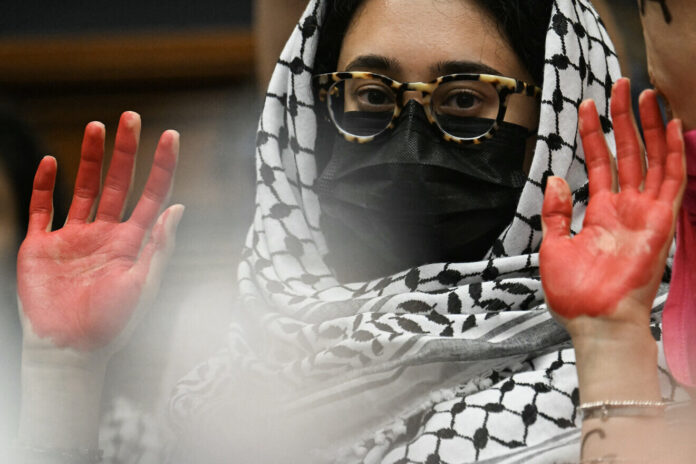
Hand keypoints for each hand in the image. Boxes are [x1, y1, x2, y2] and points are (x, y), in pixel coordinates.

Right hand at [17, 112, 182, 355]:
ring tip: (96, 126)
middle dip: (125, 151)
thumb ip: (160, 246)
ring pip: (84, 188)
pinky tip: (53, 162)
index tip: (170, 134)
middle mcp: (106, 234)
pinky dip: (46, 185)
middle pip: (119, 183)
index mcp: (133, 242)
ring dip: (89, 158)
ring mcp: (74, 237)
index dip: (162, 165)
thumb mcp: (143, 284)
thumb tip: (179, 206)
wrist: (69, 349)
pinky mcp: (42, 245)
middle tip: (131, 117)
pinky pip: (43, 209)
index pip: (152, 194)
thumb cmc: (111, 324)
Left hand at [540, 78, 685, 332]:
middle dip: (622, 119)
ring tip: (643, 93)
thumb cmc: (574, 292)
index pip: (599, 162)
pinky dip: (672, 151)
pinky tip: (671, 124)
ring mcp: (645, 212)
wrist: (594, 320)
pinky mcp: (662, 220)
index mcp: (600, 212)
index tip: (587, 105)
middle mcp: (625, 207)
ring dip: (649, 126)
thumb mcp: (553, 245)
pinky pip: (672, 179)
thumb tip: (555, 177)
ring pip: (651, 158)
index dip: (594, 133)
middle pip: (627, 152)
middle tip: (619, 85)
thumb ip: (556, 210)